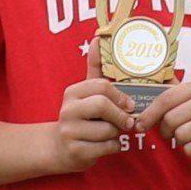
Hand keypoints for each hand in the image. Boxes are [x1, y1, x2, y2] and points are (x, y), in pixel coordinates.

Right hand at [53, 45, 131, 172]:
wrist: (60, 147)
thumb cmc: (82, 116)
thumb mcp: (86, 92)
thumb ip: (96, 68)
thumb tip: (98, 38)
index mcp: (73, 92)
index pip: (101, 86)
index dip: (120, 96)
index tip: (129, 104)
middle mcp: (67, 110)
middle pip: (102, 105)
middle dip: (120, 115)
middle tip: (128, 121)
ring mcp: (69, 132)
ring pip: (107, 130)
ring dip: (117, 133)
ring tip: (112, 133)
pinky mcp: (75, 151)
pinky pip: (106, 148)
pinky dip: (113, 147)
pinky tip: (107, 145)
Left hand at [147, 79, 190, 167]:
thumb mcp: (189, 103)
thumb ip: (168, 96)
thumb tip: (139, 89)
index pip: (165, 99)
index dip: (149, 114)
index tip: (140, 125)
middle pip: (170, 119)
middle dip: (167, 130)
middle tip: (175, 132)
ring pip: (180, 135)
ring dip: (180, 141)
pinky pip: (190, 149)